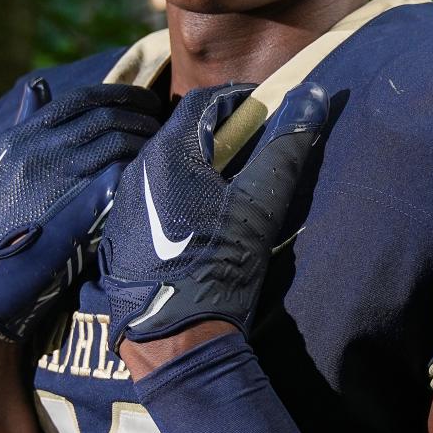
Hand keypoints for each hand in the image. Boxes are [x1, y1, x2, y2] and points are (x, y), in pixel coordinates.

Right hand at [0, 80, 162, 341]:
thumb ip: (23, 123)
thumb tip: (38, 86)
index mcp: (21, 137)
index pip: (81, 99)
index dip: (119, 94)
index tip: (141, 99)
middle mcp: (42, 150)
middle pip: (106, 116)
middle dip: (141, 113)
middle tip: (160, 118)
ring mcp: (63, 176)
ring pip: (119, 140)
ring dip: (146, 139)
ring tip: (162, 143)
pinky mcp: (83, 204)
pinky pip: (123, 171)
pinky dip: (141, 165)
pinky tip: (153, 170)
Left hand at [98, 79, 328, 352]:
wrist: (172, 335)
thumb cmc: (219, 265)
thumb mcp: (261, 205)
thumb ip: (286, 147)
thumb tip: (314, 96)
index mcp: (168, 152)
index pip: (204, 102)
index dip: (238, 100)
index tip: (264, 112)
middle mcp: (136, 168)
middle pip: (182, 131)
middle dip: (220, 133)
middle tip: (254, 149)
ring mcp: (122, 201)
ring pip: (165, 164)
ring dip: (198, 164)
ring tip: (230, 187)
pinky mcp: (118, 231)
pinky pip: (150, 193)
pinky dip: (178, 192)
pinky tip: (199, 219)